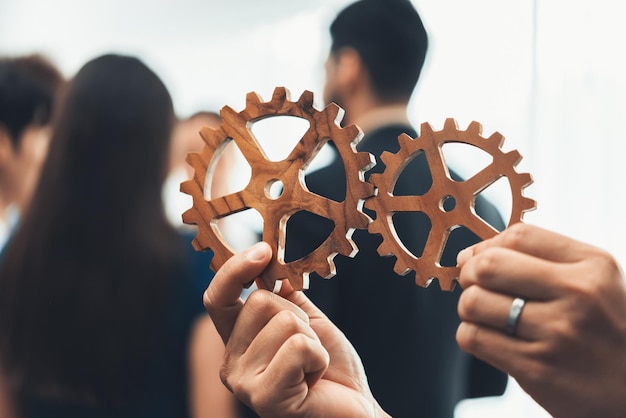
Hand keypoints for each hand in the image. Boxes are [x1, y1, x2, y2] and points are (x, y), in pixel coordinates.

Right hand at [203, 242, 388, 417]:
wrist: (354, 407)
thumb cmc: (329, 366)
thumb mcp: (305, 320)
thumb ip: (284, 294)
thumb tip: (271, 259)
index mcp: (236, 340)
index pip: (218, 296)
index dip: (234, 268)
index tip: (264, 250)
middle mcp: (230, 362)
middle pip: (261, 301)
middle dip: (299, 316)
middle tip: (309, 347)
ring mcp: (243, 383)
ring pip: (284, 322)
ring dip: (312, 340)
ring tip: (312, 366)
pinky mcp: (263, 398)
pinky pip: (298, 347)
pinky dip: (318, 357)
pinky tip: (314, 379)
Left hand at [456, 223, 625, 417]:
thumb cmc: (602, 330)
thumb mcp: (592, 281)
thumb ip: (539, 259)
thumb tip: (469, 255)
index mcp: (592, 265)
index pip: (518, 235)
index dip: (485, 246)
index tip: (478, 259)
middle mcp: (578, 295)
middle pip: (488, 266)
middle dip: (469, 275)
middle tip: (477, 287)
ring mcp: (557, 333)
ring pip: (473, 302)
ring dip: (470, 309)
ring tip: (489, 317)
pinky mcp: (537, 368)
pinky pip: (473, 338)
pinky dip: (471, 336)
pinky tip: (493, 339)